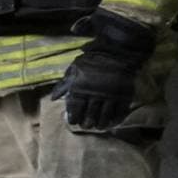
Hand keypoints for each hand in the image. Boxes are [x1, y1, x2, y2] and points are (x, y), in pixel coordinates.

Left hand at [51, 8, 156, 129]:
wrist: (117, 51)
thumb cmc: (92, 60)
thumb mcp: (74, 69)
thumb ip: (64, 84)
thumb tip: (54, 98)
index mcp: (80, 86)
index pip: (75, 107)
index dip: (73, 116)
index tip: (73, 121)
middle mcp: (94, 93)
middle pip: (89, 114)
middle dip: (87, 122)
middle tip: (86, 126)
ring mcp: (110, 95)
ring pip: (104, 115)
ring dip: (100, 123)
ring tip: (98, 126)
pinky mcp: (123, 94)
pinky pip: (119, 111)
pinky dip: (115, 118)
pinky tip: (112, 122)